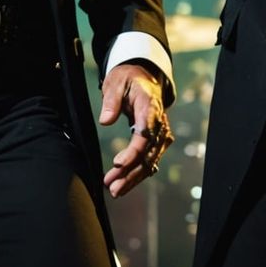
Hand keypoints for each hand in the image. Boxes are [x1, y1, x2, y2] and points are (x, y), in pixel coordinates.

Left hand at [100, 63, 171, 197]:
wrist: (143, 77)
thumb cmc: (128, 79)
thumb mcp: (116, 82)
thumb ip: (111, 100)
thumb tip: (105, 121)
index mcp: (150, 106)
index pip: (145, 134)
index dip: (133, 152)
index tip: (117, 164)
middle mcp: (159, 122)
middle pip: (148, 153)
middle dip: (130, 172)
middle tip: (112, 186)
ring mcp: (160, 132)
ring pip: (150, 160)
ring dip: (133, 177)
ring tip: (115, 190)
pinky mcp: (157, 140)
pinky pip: (150, 160)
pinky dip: (138, 173)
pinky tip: (125, 184)